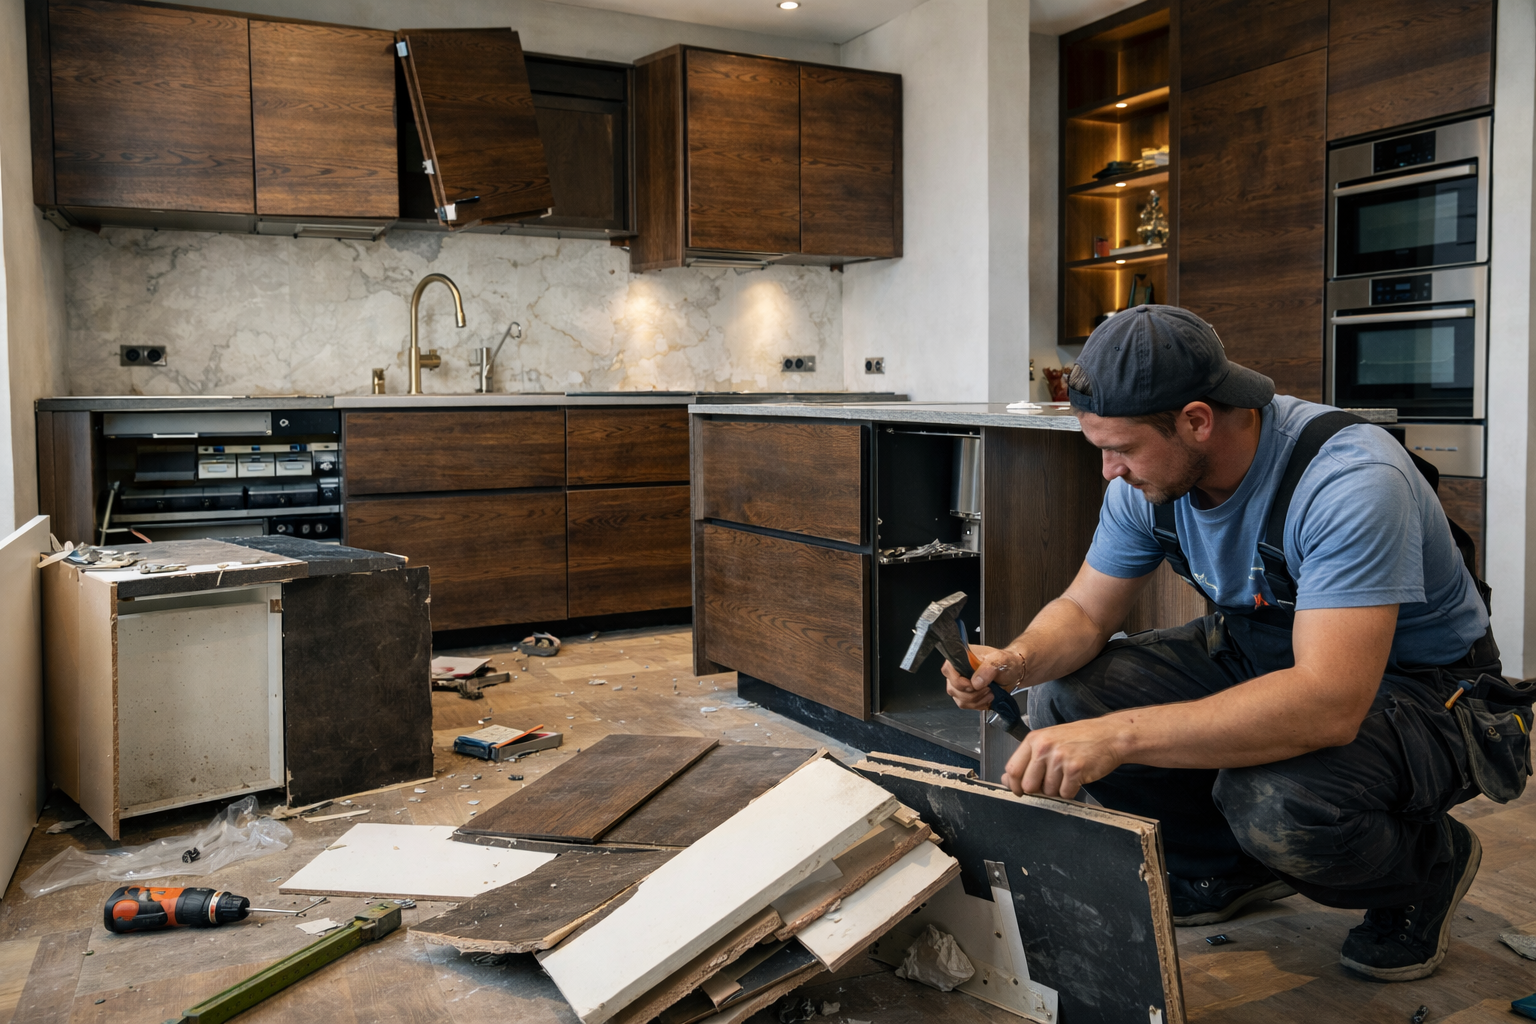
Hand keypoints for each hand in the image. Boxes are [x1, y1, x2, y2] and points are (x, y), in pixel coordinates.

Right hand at [942, 644, 1022, 711]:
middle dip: (973, 693)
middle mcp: (958, 670)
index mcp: (962, 657)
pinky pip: (966, 705)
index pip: (948, 670)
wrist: (1014, 672)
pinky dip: (978, 704)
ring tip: (990, 693)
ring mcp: (961, 684)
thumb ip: (988, 669)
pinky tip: (987, 698)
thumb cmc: (1006, 662)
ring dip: (977, 700)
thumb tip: (975, 682)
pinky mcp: (966, 694)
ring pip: (960, 699)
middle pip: (953, 688)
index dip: (958, 681)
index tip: (972, 686)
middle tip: (987, 688)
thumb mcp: (1000, 661)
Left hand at [1002, 718, 1124, 798]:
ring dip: (1058, 788)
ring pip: (1049, 791)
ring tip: (1068, 773)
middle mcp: (1044, 747)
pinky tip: (1077, 777)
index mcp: (1034, 739)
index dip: (1015, 785)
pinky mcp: (1075, 769)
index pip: (1013, 769)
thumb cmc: (1079, 738)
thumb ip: (1027, 760)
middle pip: (1028, 785)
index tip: (1020, 791)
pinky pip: (1066, 793)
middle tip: (1052, 780)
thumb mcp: (1048, 741)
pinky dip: (1072, 790)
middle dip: (1039, 789)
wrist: (1109, 735)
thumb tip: (1007, 779)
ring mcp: (1059, 758)